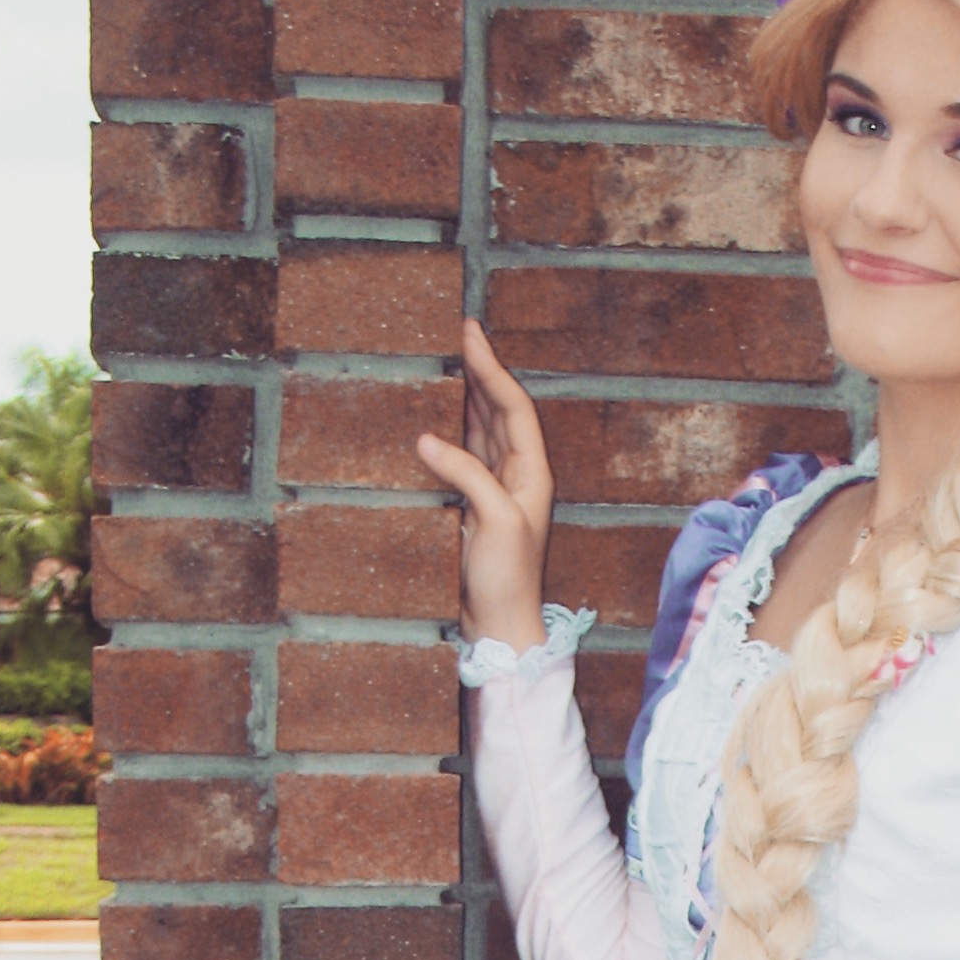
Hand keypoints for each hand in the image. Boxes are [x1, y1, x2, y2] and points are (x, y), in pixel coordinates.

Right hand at [417, 317, 552, 651]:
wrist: (500, 626)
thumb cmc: (509, 580)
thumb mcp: (495, 521)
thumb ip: (467, 474)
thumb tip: (427, 438)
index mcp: (532, 473)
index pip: (512, 406)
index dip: (492, 368)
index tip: (470, 333)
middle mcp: (516, 476)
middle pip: (497, 410)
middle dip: (479, 371)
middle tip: (456, 333)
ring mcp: (494, 490)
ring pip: (479, 429)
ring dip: (464, 395)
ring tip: (445, 361)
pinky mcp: (471, 506)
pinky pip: (461, 455)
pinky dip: (447, 430)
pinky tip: (431, 415)